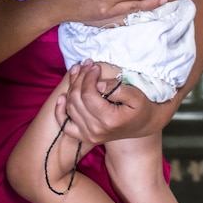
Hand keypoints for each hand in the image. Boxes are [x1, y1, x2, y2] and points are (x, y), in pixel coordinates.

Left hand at [54, 60, 169, 142]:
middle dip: (79, 78)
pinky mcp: (84, 136)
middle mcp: (96, 130)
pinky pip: (65, 125)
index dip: (88, 77)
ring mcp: (89, 135)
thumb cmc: (140, 108)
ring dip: (71, 86)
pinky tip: (62, 97)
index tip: (95, 67)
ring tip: (78, 72)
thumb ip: (118, 89)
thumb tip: (99, 84)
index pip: (88, 94)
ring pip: (70, 107)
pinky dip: (60, 111)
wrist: (142, 126)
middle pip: (77, 99)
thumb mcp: (136, 96)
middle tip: (86, 65)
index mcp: (109, 120)